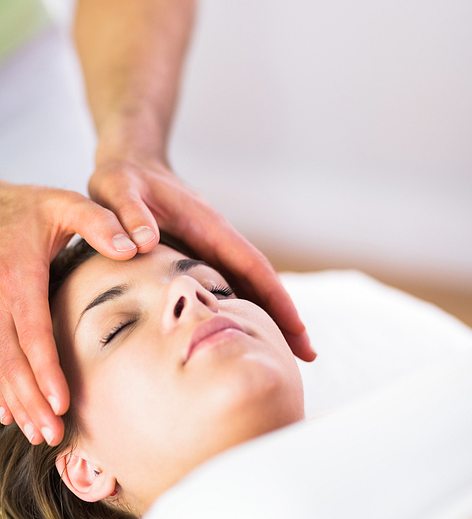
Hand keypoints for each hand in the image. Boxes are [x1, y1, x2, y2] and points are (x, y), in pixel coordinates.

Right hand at [0, 182, 138, 444]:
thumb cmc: (34, 207)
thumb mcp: (68, 205)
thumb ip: (100, 223)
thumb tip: (133, 247)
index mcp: (19, 273)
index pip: (32, 329)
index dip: (45, 368)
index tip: (62, 401)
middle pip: (9, 357)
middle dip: (29, 398)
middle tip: (51, 434)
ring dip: (13, 400)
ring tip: (35, 432)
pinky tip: (7, 413)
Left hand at [89, 158, 316, 361]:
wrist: (129, 163)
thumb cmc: (122, 177)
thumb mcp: (117, 188)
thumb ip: (129, 212)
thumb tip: (143, 244)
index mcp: (207, 225)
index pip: (251, 264)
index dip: (275, 297)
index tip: (297, 327)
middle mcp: (216, 239)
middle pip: (259, 280)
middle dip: (283, 314)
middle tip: (307, 355)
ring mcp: (210, 249)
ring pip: (246, 285)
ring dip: (267, 315)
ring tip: (285, 353)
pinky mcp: (198, 257)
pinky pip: (226, 286)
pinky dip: (241, 308)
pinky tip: (240, 332)